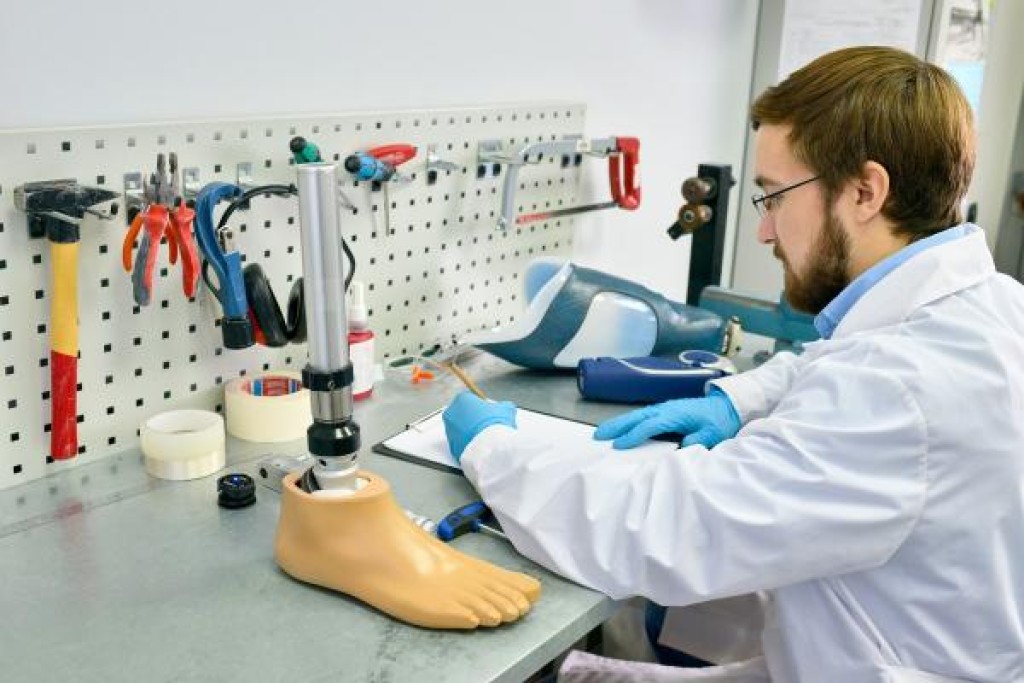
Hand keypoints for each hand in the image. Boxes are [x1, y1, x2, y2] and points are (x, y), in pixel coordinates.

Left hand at [442, 391, 517, 460]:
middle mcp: (451, 413)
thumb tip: (505, 407)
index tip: (489, 410)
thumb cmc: (496, 424)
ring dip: (470, 431)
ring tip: (485, 437)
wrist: (490, 448)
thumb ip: (503, 405)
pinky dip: (469, 443)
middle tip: (487, 424)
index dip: (481, 404)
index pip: (470, 398)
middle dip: (473, 417)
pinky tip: (480, 446)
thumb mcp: (506, 409)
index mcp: (461, 399)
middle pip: (463, 412)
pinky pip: (461, 442)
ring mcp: (449, 430)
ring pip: (461, 428)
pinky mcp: (452, 446)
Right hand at [593, 388, 739, 449]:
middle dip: (616, 426)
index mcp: (675, 415)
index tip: (619, 446)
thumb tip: (679, 448)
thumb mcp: (712, 435)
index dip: (634, 436)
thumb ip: (695, 441)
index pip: (650, 426)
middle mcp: (666, 409)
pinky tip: (620, 427)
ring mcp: (664, 408)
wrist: (726, 405)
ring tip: (601, 432)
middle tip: (597, 435)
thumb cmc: (718, 421)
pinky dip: (628, 421)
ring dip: (618, 423)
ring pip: (636, 415)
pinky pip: (641, 415)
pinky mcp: (664, 410)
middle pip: (636, 417)